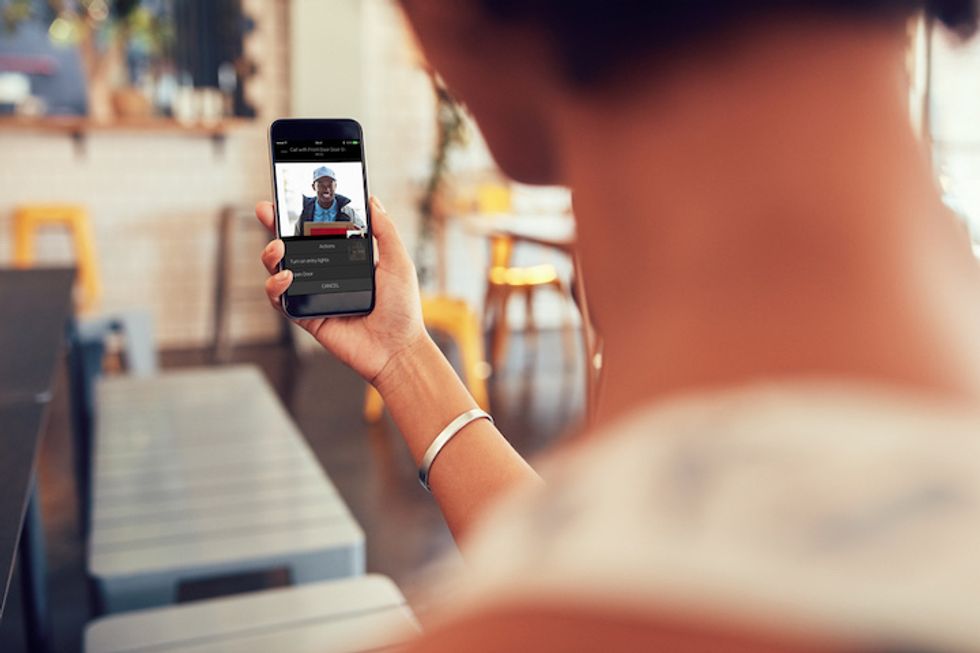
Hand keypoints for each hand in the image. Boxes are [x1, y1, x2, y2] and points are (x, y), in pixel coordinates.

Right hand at [257, 197, 428, 383]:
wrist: (397, 349)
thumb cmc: (402, 309)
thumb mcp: (398, 262)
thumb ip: (384, 231)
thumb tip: (372, 200)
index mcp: (346, 259)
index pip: (318, 231)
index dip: (301, 214)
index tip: (288, 196)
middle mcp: (327, 274)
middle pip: (293, 246)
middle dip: (275, 226)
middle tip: (266, 211)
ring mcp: (314, 295)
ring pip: (279, 270)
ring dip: (271, 255)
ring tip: (278, 249)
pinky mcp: (306, 317)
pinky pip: (281, 300)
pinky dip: (276, 287)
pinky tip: (286, 277)